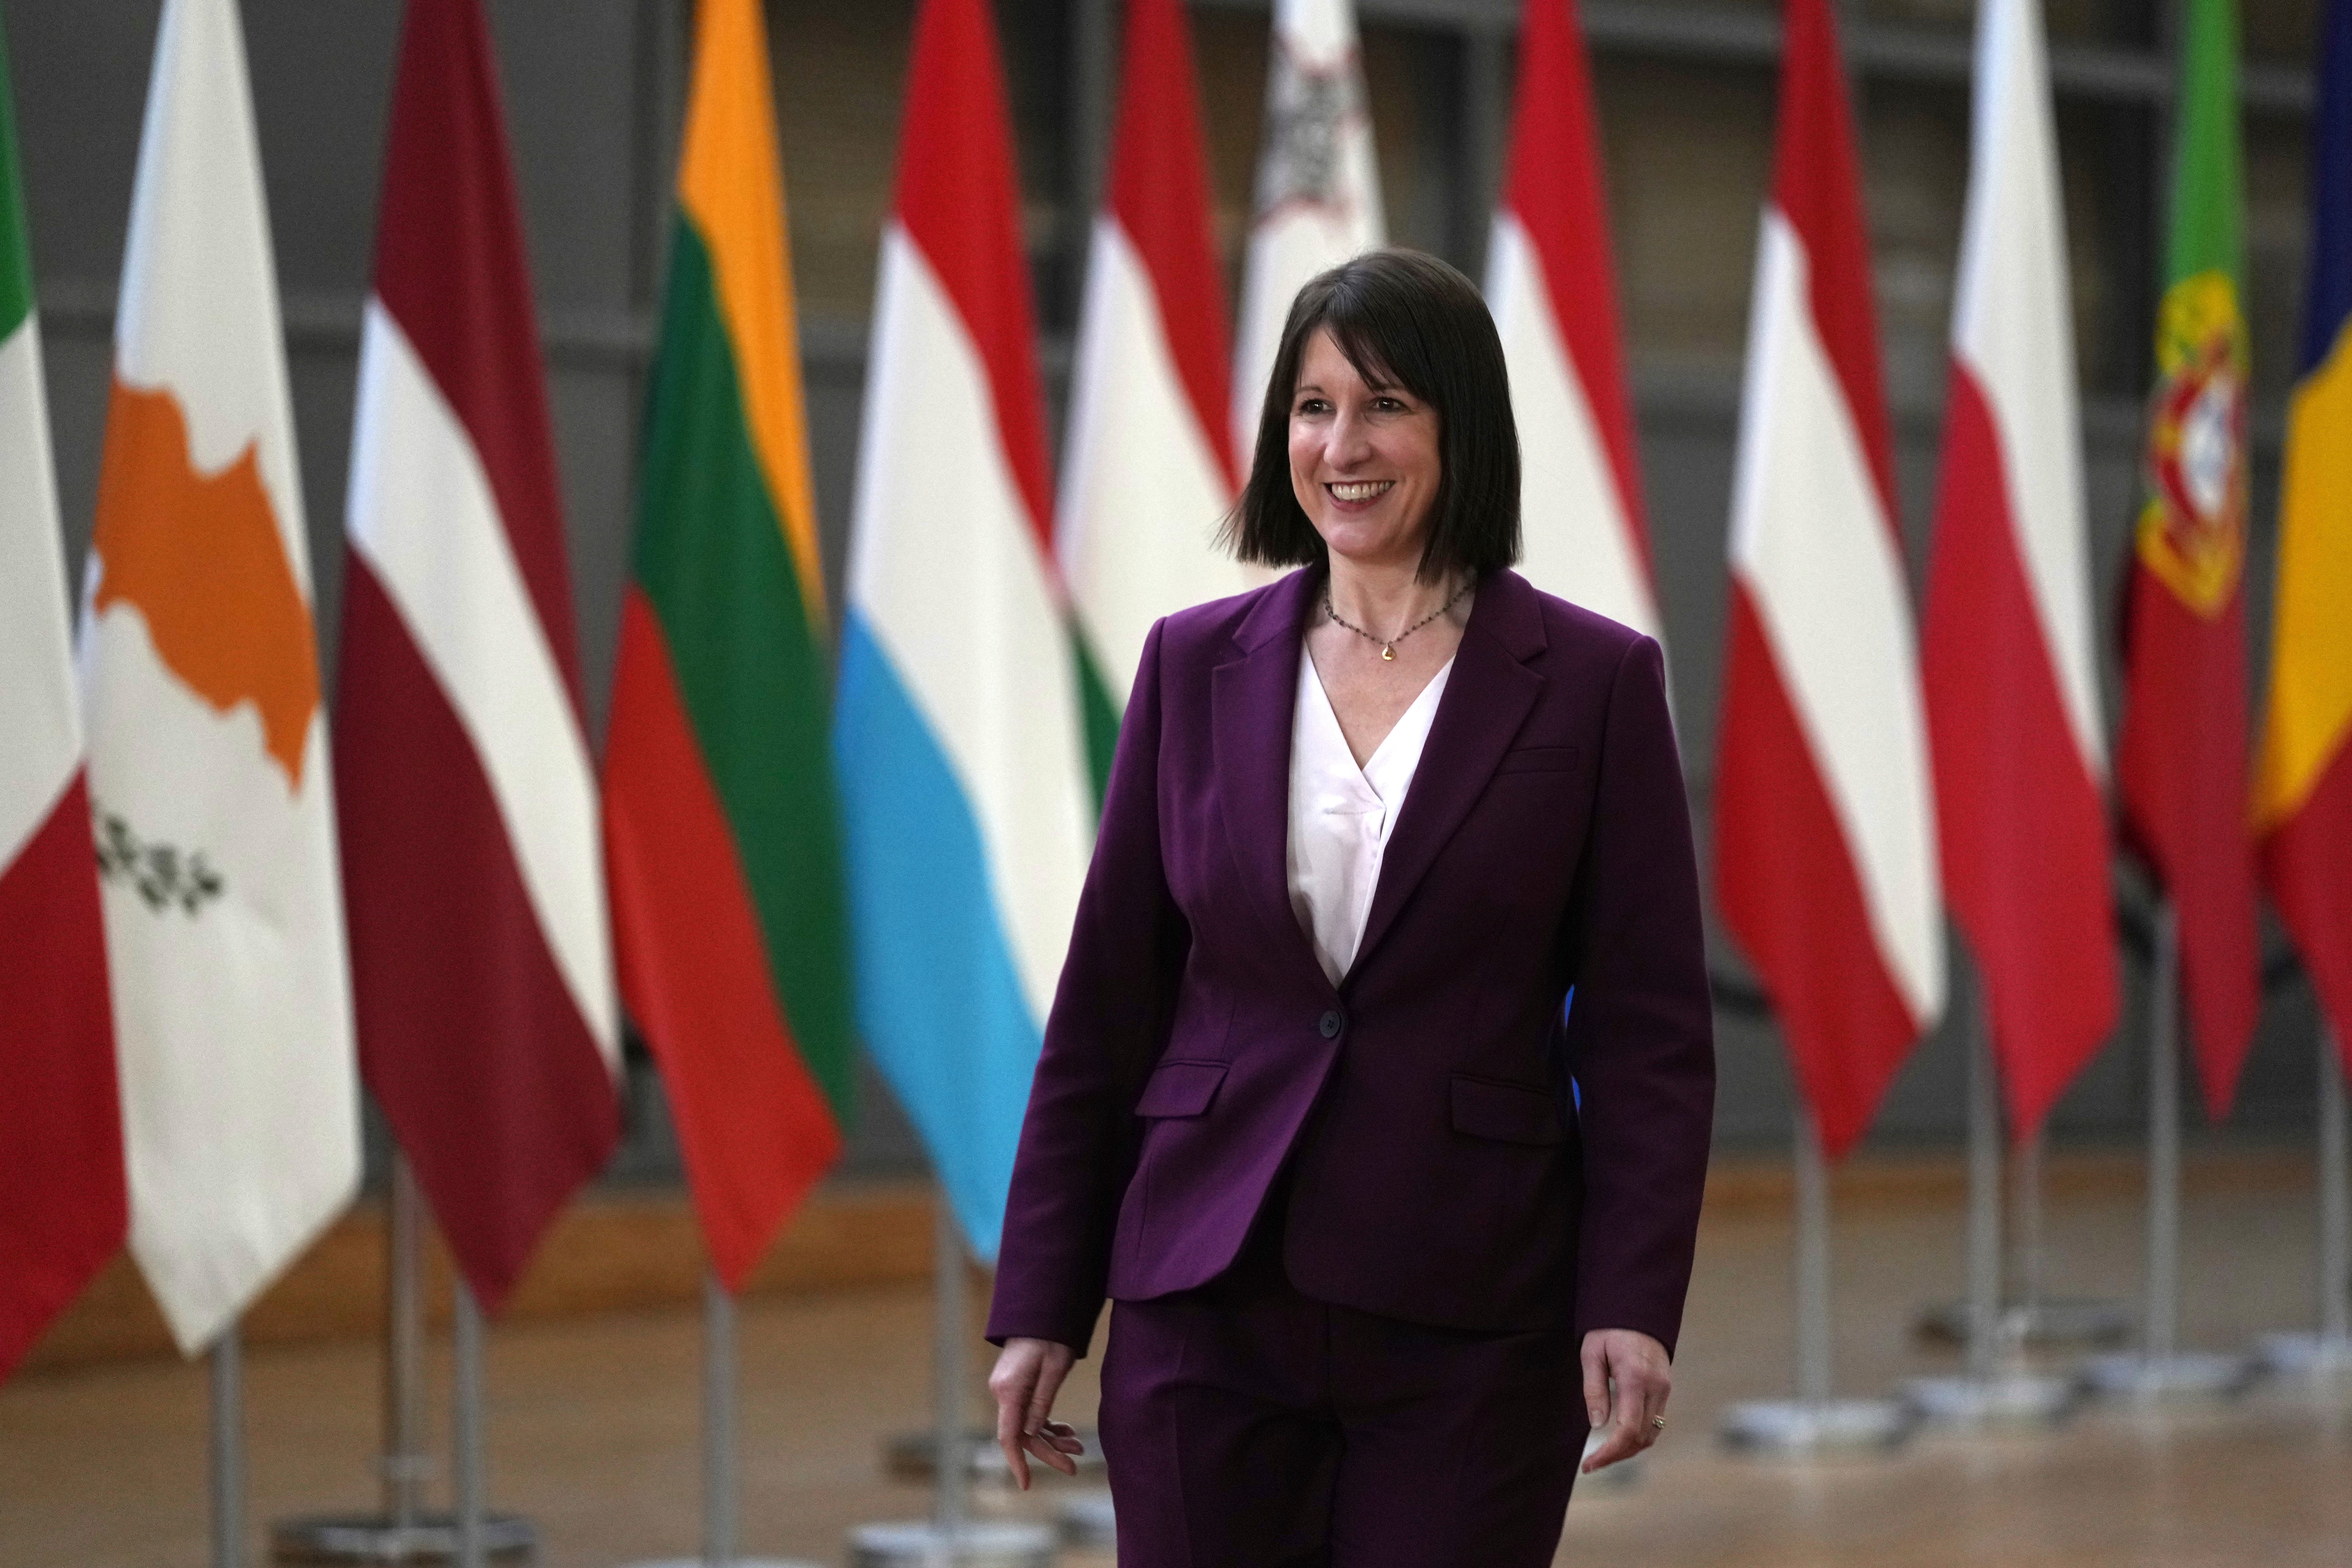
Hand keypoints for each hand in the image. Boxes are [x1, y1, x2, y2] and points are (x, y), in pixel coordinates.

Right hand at [987, 1336, 1084, 1488]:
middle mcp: (1003, 1392)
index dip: (1017, 1463)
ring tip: (1079, 1447)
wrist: (1042, 1310)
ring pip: (1027, 1426)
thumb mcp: (1054, 1368)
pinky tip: (1066, 1431)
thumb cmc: (1051, 1335)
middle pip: (1022, 1435)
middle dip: (1048, 1452)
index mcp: (1009, 1390)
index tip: (1026, 1484)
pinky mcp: (1017, 1388)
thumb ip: (1042, 1402)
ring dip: (1051, 1439)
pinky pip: (1029, 1414)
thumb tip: (1034, 1434)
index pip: (1009, 1436)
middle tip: (1074, 1466)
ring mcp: (1008, 1390)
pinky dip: (1047, 1425)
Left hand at [1579, 1327, 1670, 1472]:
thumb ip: (1594, 1389)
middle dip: (1617, 1456)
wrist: (1637, 1311)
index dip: (1609, 1452)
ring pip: (1652, 1434)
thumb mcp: (1592, 1353)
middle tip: (1591, 1464)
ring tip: (1602, 1455)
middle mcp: (1655, 1387)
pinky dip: (1638, 1436)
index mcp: (1635, 1377)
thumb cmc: (1608, 1330)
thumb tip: (1598, 1425)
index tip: (1589, 1464)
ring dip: (1629, 1450)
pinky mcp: (1665, 1389)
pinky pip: (1655, 1423)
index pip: (1628, 1429)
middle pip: (1642, 1438)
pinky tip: (1619, 1439)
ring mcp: (1664, 1389)